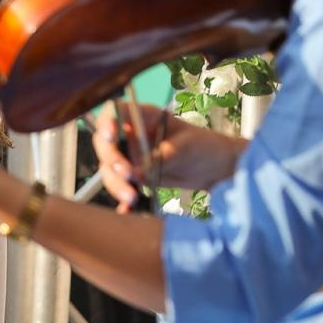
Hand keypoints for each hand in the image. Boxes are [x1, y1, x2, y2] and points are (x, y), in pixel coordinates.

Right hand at [92, 101, 245, 212]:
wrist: (216, 168)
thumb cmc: (205, 146)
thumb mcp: (186, 147)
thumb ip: (161, 156)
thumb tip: (136, 171)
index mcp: (143, 117)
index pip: (115, 113)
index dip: (106, 122)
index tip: (110, 137)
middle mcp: (132, 135)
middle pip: (106, 143)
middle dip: (112, 160)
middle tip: (127, 175)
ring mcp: (131, 156)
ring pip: (110, 168)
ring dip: (116, 184)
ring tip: (131, 198)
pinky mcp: (135, 176)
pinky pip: (121, 185)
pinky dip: (121, 198)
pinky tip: (126, 209)